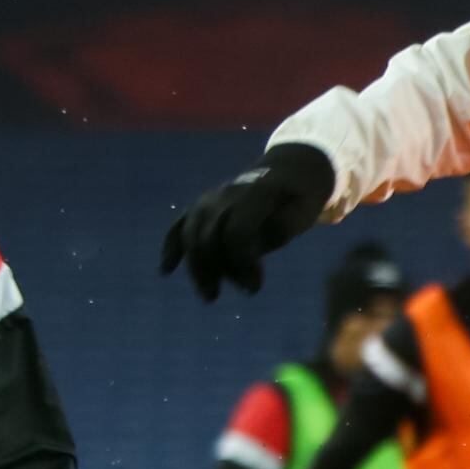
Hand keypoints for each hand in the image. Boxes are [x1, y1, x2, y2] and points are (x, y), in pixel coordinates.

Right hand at [158, 140, 334, 302]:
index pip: (236, 231)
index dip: (242, 262)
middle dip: (220, 270)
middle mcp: (224, 196)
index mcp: (252, 195)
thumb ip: (280, 229)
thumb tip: (253, 250)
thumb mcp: (303, 212)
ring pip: (190, 236)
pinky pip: (179, 227)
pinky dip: (171, 248)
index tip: (255, 288)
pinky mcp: (199, 209)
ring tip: (210, 296)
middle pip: (209, 236)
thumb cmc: (298, 198)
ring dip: (197, 269)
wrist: (285, 172)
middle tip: (242, 294)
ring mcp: (208, 201)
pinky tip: (165, 271)